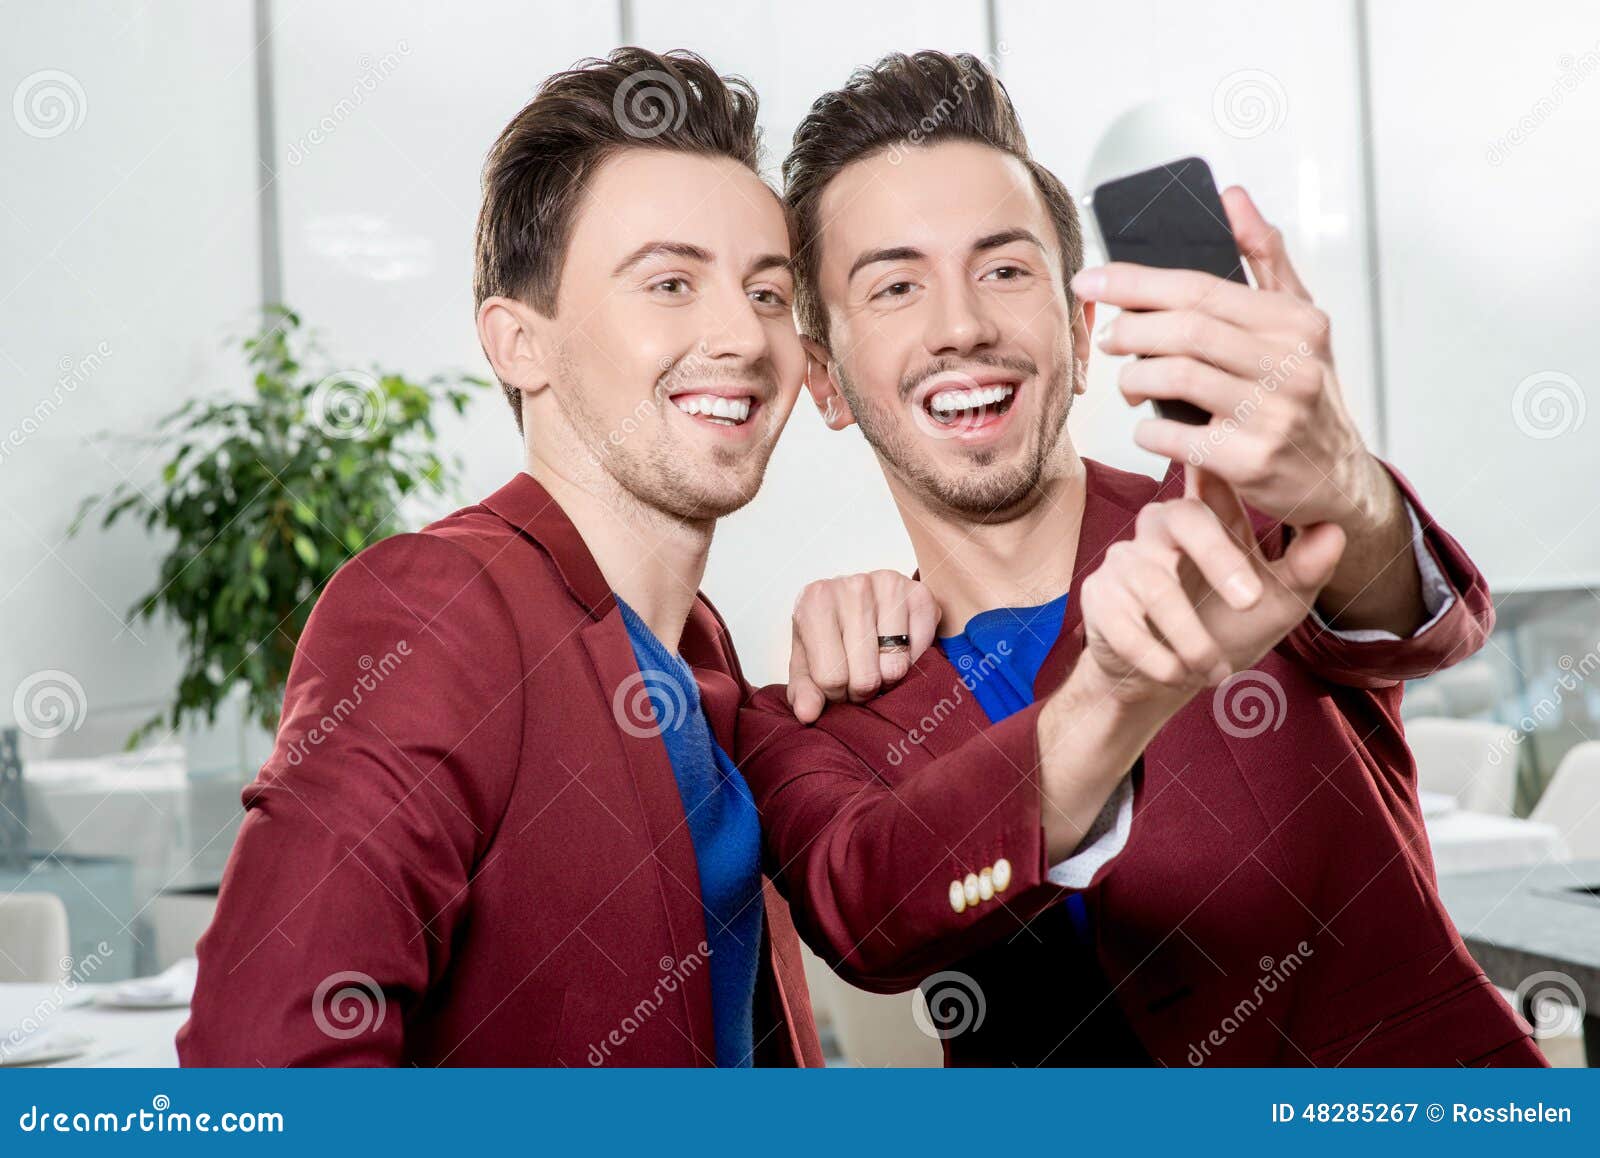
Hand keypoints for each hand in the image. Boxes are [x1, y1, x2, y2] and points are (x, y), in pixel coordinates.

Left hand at [788, 570, 940, 722]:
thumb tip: (807, 713)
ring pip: (895, 667)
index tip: (838, 684)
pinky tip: (899, 648)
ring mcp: (889, 585)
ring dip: (888, 677)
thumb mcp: (807, 662)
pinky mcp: (920, 593)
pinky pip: (921, 649)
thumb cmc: (829, 633)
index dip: (836, 694)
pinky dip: (913, 659)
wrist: (855, 601)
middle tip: (860, 677)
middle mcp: (853, 587)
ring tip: (877, 663)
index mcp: (815, 602)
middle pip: (865, 676)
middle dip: (863, 689)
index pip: (831, 678)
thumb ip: (804, 689)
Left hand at [1074, 186, 1389, 531]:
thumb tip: (1232, 197)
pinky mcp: (1250, 462)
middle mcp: (1290, 365)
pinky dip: (1147, 430)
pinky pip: (1174, 437)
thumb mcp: (1298, 320)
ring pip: (1175, 378)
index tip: (1092, 280)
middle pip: (1183, 330)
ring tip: (1129, 381)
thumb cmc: (1303, 393)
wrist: (1333, 475)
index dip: (1135, 282)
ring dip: (1133, 379)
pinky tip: (1149, 427)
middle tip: (1111, 337)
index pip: (1200, 288)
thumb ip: (1264, 257)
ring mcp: (1272, 416)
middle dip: (1130, 329)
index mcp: (1295, 322)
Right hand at [1077, 468, 1345, 706]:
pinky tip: (1177, 674)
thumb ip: (1305, 568)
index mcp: (1204, 519)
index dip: (1222, 473)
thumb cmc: (1224, 630)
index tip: (1239, 469)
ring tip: (1215, 670)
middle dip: (1219, 560)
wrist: (1169, 680)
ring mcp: (1124, 560)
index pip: (1212, 483)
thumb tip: (1337, 531)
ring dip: (1191, 637)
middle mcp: (1159, 529)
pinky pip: (1125, 622)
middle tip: (1250, 602)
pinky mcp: (1098, 595)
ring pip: (1156, 584)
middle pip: (1183, 517)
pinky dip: (1156, 656)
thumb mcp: (1277, 604)